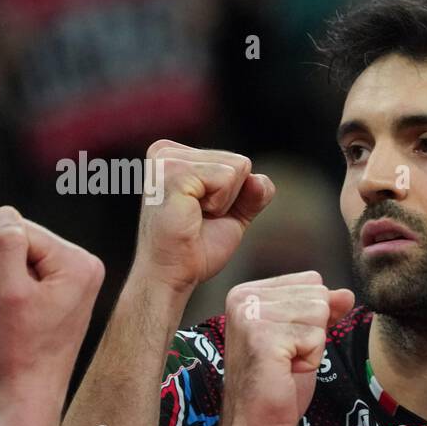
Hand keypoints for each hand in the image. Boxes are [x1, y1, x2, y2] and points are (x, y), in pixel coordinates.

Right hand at [0, 206, 104, 398]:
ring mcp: (82, 279)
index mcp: (80, 262)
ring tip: (17, 311)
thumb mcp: (7, 291)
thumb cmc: (20, 347)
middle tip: (11, 304)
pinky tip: (23, 313)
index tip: (6, 293)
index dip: (0, 257)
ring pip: (27, 257)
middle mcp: (88, 266)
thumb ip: (7, 246)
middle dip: (8, 266)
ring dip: (11, 278)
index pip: (23, 231)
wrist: (31, 388)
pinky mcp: (71, 291)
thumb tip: (7, 212)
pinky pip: (33, 273)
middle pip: (28, 241)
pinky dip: (19, 288)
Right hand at [133, 140, 274, 293]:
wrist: (172, 274)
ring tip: (194, 216)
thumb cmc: (195, 248)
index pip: (236, 162)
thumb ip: (253, 193)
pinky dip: (220, 204)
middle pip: (239, 162)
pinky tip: (193, 215)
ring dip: (224, 202)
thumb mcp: (233, 214)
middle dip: (229, 198)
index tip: (202, 212)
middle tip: (198, 218)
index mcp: (175, 155)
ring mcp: (167, 159)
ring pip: (236, 169)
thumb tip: (260, 180)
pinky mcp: (173, 172)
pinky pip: (227, 178)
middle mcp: (166, 151)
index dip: (231, 196)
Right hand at [221, 273, 353, 425]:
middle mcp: (244, 298)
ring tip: (286, 365)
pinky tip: (287, 372)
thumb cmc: (276, 385)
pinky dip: (311, 360)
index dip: (312, 317)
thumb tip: (346, 293)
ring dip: (313, 346)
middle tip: (287, 358)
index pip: (311, 281)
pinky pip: (316, 336)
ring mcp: (251, 315)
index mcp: (249, 292)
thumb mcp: (305, 338)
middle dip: (314, 331)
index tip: (287, 344)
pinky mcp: (263, 337)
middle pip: (318, 294)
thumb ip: (324, 310)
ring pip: (320, 313)